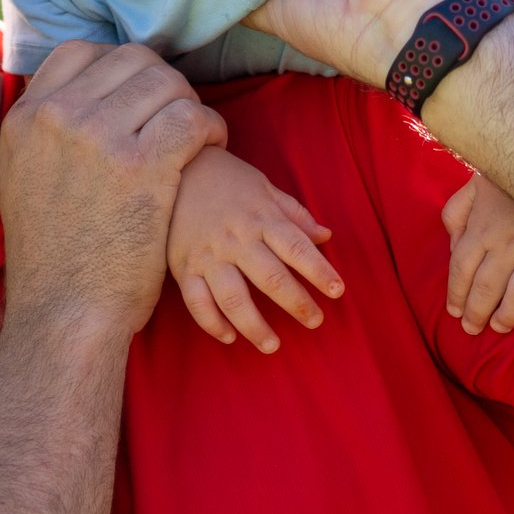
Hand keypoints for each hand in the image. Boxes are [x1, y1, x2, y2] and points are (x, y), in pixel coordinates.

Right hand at [0, 42, 227, 340]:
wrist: (63, 310)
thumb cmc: (53, 256)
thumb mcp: (22, 177)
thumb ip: (45, 131)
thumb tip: (77, 95)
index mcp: (26, 117)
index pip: (81, 52)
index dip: (120, 67)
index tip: (138, 97)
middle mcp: (58, 116)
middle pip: (130, 59)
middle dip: (162, 83)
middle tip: (174, 114)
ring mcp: (99, 137)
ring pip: (165, 83)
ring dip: (189, 104)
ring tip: (195, 134)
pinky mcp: (143, 166)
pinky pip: (191, 117)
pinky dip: (210, 128)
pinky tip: (210, 147)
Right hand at [168, 148, 342, 353]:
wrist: (176, 168)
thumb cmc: (228, 180)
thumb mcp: (265, 188)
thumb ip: (295, 215)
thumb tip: (326, 236)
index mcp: (262, 219)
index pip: (297, 249)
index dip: (319, 271)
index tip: (337, 291)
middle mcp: (237, 240)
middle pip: (271, 278)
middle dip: (296, 304)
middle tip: (315, 321)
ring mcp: (209, 256)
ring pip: (233, 298)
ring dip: (255, 325)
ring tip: (273, 345)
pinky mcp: (184, 267)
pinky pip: (197, 302)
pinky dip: (212, 323)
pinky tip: (230, 337)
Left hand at [441, 172, 513, 335]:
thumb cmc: (511, 171)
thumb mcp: (473, 185)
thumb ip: (456, 212)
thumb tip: (453, 244)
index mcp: (483, 228)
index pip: (461, 270)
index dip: (455, 294)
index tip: (454, 311)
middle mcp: (509, 243)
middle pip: (486, 287)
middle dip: (476, 312)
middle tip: (473, 329)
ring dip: (509, 315)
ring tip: (500, 327)